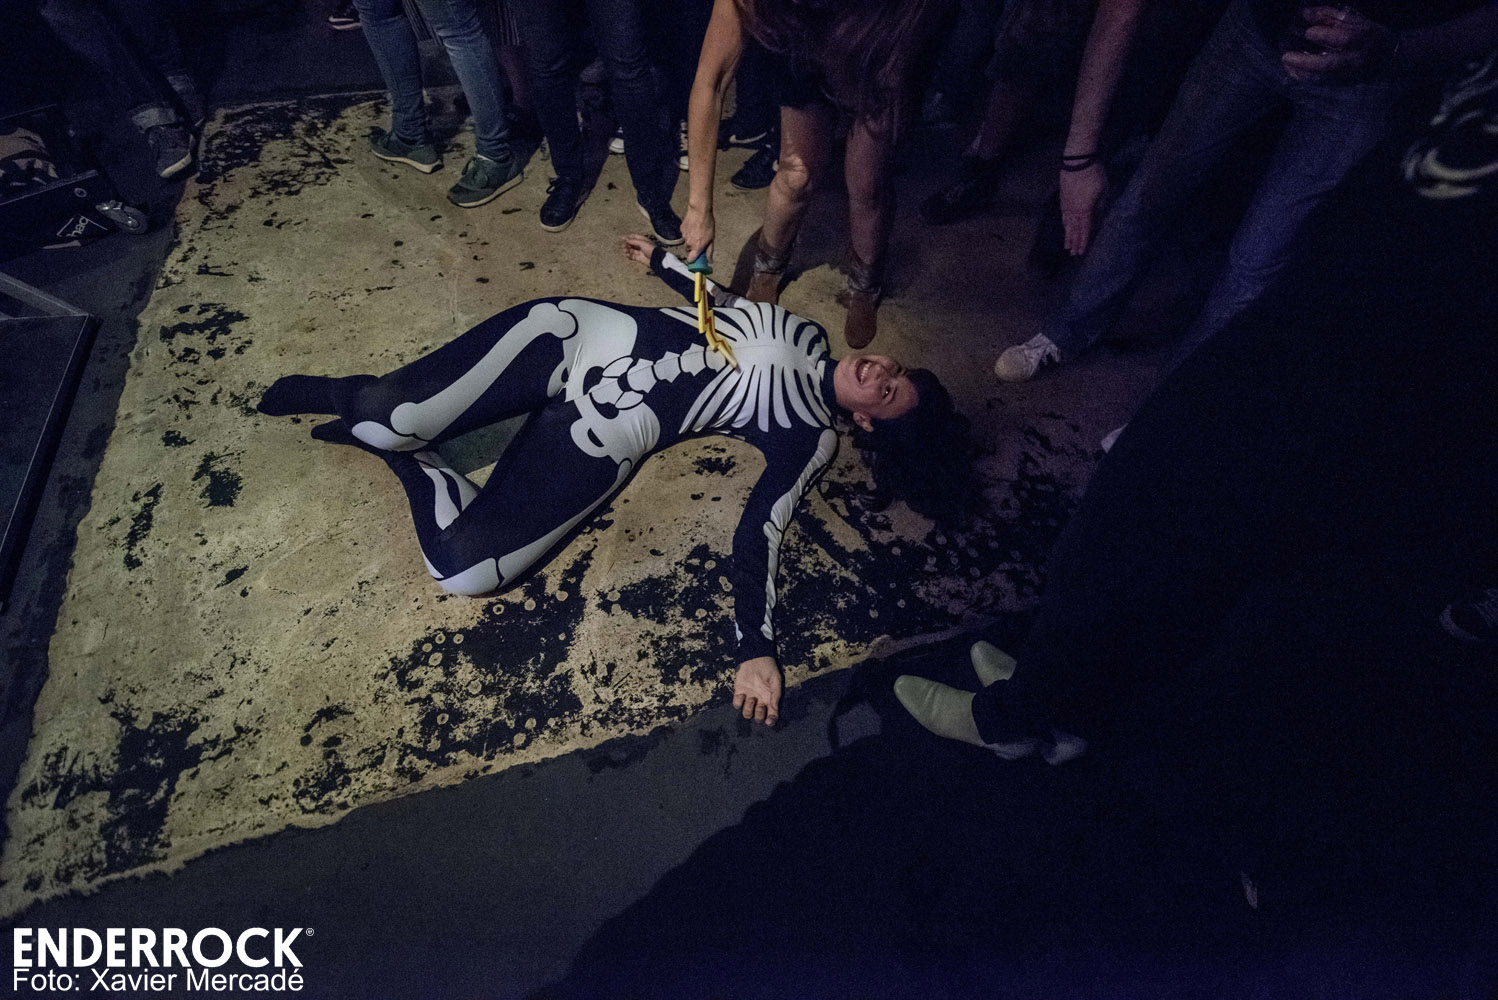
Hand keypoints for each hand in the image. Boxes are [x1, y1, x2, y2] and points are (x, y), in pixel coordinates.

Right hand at [621, 232, 657, 266]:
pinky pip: (633, 256)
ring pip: (632, 250)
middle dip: (627, 244)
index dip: (628, 237)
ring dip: (627, 250)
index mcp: (643, 240)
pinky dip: (629, 256)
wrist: (655, 259)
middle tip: (623, 246)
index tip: (622, 238)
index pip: (634, 237)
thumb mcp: (642, 243)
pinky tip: (627, 255)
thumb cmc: (650, 249)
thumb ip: (633, 241)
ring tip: (625, 251)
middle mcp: (641, 245)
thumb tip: (626, 239)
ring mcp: (640, 252)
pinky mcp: (639, 258)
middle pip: (632, 244)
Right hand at [683, 205, 714, 263]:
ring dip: (691, 240)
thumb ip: (709, 251)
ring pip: (687, 242)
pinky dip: (688, 233)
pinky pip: (685, 235)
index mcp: (696, 247)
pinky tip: (694, 227)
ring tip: (697, 232)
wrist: (699, 211)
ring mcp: (684, 236)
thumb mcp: (711, 239)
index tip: (696, 259)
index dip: (693, 260)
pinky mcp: (682, 230)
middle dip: (693, 249)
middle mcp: (689, 243)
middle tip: (699, 242)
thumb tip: (710, 261)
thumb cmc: (707, 225)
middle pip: (689, 251)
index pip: (690, 260)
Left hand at [733, 655, 781, 725]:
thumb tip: (775, 710)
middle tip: (760, 705)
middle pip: (758, 718)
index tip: (768, 721)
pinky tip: (742, 695)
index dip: (770, 721)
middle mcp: (759, 702)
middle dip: (758, 715)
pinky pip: (736, 704)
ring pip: (746, 714)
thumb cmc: (768, 669)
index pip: (771, 716)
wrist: (757, 657)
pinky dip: (738, 702)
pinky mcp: (739, 693)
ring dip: (748, 709)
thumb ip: (775, 696)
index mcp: (770, 700)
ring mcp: (748, 698)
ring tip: (751, 698)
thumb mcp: (776, 681)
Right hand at [1058, 162, 1105, 255]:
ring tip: (1066, 246)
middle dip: (1074, 242)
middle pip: (1074, 230)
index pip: (1084, 230)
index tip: (1081, 252)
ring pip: (1066, 224)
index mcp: (1085, 211)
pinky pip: (1063, 216)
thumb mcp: (1104, 190)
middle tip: (1073, 254)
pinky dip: (1064, 224)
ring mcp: (1066, 205)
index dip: (1083, 242)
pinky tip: (1064, 227)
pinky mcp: (1063, 198)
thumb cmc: (1094, 175)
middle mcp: (1074, 211)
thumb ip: (1101, 205)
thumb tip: (1098, 214)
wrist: (1078, 161)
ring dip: (1067, 236)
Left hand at [1282, 6, 1396, 81]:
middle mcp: (1355, 59)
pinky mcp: (1344, 83)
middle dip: (1305, 62)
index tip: (1308, 31)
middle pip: (1329, 64)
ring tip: (1286, 64)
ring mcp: (1349, 74)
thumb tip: (1305, 13)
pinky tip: (1293, 71)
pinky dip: (1305, 78)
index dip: (1324, 35)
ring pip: (1322, 78)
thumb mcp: (1356, 20)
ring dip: (1301, 73)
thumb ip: (1330, 16)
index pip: (1343, 39)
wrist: (1389, 58)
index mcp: (1362, 38)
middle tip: (1285, 56)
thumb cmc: (1370, 34)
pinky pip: (1321, 83)